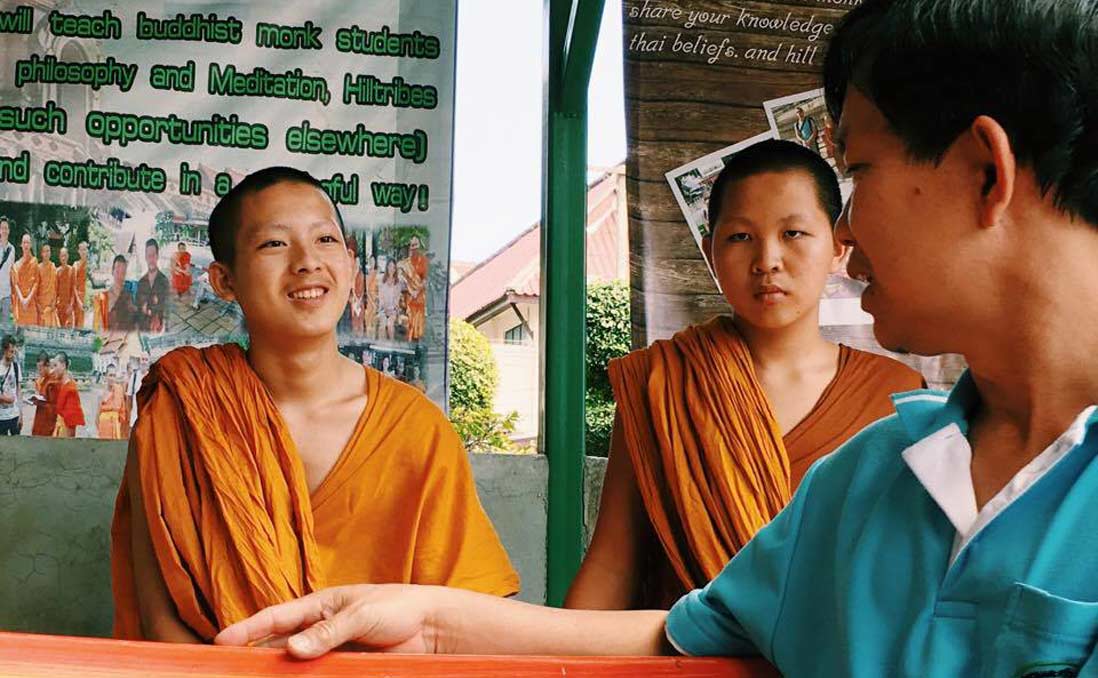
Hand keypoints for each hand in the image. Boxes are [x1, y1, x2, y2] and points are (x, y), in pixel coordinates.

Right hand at [214, 585, 436, 658]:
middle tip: (233, 671)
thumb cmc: (398, 607)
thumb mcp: (361, 614)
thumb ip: (328, 632)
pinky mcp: (346, 669)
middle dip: (256, 658)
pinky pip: (319, 677)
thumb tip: (293, 649)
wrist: (432, 627)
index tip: (220, 641)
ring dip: (280, 673)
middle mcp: (320, 629)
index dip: (247, 629)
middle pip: (279, 646)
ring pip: (296, 667)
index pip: (276, 617)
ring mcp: (331, 652)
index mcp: (320, 605)